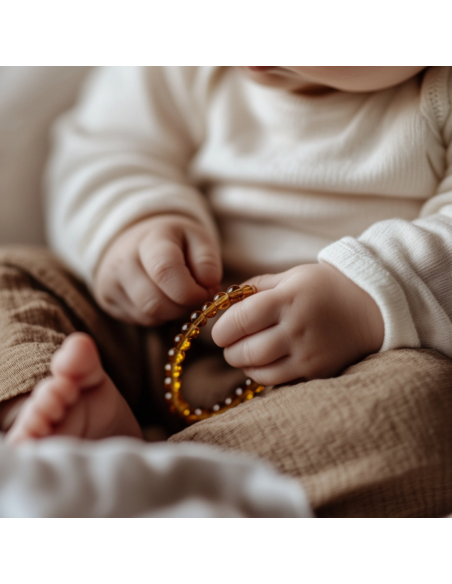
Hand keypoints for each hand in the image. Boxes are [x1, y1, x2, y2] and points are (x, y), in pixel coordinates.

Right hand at [94, 215, 221, 325]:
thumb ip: (207, 261)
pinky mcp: (107, 299)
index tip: (206, 292)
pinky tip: (162, 298)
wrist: (138, 239)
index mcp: (151, 239)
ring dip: (172, 313)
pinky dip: (158, 316)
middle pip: (155, 302)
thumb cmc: (176, 242)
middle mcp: (123, 259)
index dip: (191, 291)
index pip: (165, 271)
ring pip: (148, 315)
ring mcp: (110, 281)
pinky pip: (140, 320)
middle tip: (195, 296)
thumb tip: (208, 287)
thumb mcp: (198, 239)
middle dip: (183, 306)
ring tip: (179, 295)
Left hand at [212, 263, 383, 384]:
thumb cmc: (326, 287)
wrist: (373, 307)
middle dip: (230, 350)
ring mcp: (308, 354)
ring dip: (245, 365)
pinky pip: (279, 382)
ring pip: (259, 372)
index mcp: (287, 299)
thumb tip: (224, 302)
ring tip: (249, 353)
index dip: (222, 329)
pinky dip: (265, 375)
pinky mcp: (318, 372)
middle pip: (245, 352)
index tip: (222, 329)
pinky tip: (268, 362)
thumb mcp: (292, 276)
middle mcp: (297, 328)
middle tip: (231, 343)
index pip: (239, 320)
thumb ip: (256, 287)